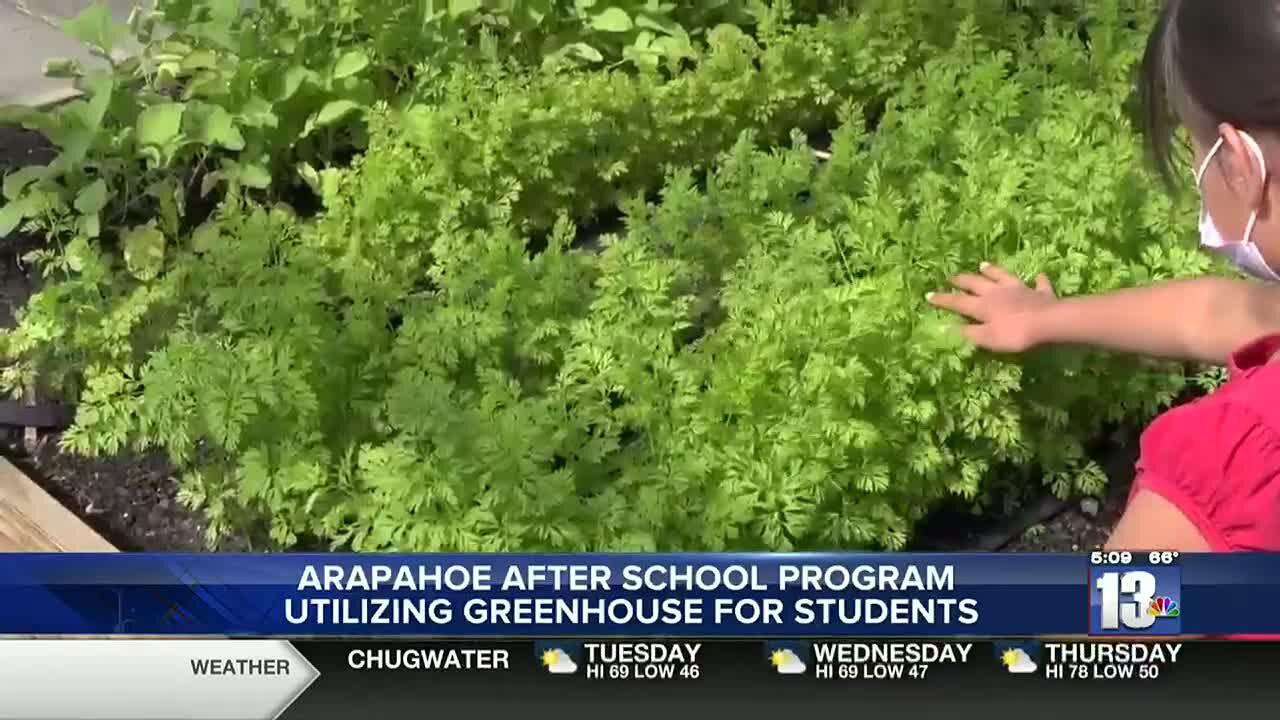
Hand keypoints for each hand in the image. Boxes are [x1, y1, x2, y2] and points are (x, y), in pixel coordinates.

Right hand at [927, 262, 1056, 351]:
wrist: (1048, 322)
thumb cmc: (1014, 333)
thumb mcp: (986, 338)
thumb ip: (967, 332)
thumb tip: (944, 327)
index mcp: (982, 305)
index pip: (958, 302)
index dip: (943, 299)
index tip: (928, 294)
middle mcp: (997, 293)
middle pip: (976, 284)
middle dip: (962, 280)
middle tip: (951, 276)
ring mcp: (1019, 290)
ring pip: (1002, 277)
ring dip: (993, 271)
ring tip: (983, 264)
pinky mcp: (1039, 293)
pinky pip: (1038, 284)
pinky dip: (1038, 280)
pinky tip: (1038, 276)